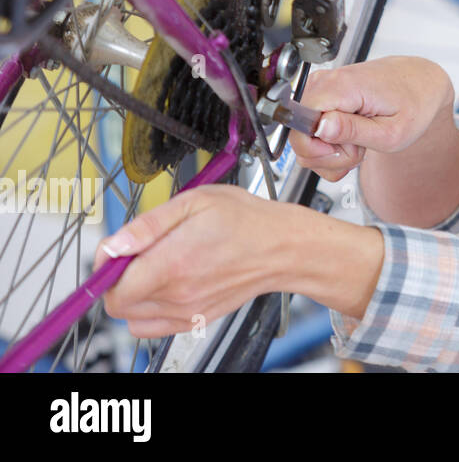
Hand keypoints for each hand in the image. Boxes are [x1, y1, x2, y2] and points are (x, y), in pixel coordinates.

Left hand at [93, 185, 283, 337]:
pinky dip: (148, 312)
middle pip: (118, 304)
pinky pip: (151, 328)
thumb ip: (148, 225)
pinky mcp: (196, 321)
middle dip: (118, 280)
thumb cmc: (245, 220)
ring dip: (133, 296)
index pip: (112, 286)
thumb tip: (114, 246)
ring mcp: (188, 312)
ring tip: (155, 270)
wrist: (282, 247)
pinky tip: (165, 287)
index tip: (117, 251)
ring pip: (132, 317)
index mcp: (173, 263)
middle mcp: (178, 294)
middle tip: (137, 257)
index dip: (106, 266)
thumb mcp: (195, 201)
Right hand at [288, 56, 454, 182]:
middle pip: (299, 136)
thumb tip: (320, 128)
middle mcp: (326, 82)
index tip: (346, 149)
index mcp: (342, 87)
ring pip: (304, 139)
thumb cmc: (414, 103)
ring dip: (332, 152)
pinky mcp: (322, 96)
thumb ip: (353, 131)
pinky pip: (311, 131)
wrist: (421, 83)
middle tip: (359, 147)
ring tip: (360, 140)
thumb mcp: (392, 131)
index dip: (320, 148)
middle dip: (329, 155)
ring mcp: (322, 88)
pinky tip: (352, 138)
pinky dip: (331, 144)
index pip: (300, 125)